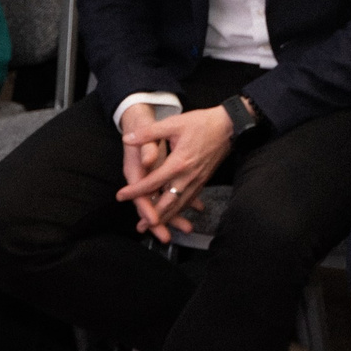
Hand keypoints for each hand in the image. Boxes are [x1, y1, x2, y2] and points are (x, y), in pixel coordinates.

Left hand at [115, 104, 235, 241]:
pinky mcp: (203, 181)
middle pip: (168, 202)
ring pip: (180, 205)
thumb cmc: (201, 123)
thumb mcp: (173, 123)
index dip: (136, 190)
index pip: (152, 182)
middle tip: (140, 226)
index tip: (121, 196)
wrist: (229, 126)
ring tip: (154, 226)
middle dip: (153, 216)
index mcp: (178, 163)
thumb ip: (148, 133)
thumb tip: (127, 139)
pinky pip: (188, 199)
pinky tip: (173, 214)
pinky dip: (179, 209)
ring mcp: (197, 180)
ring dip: (167, 217)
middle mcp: (188, 176)